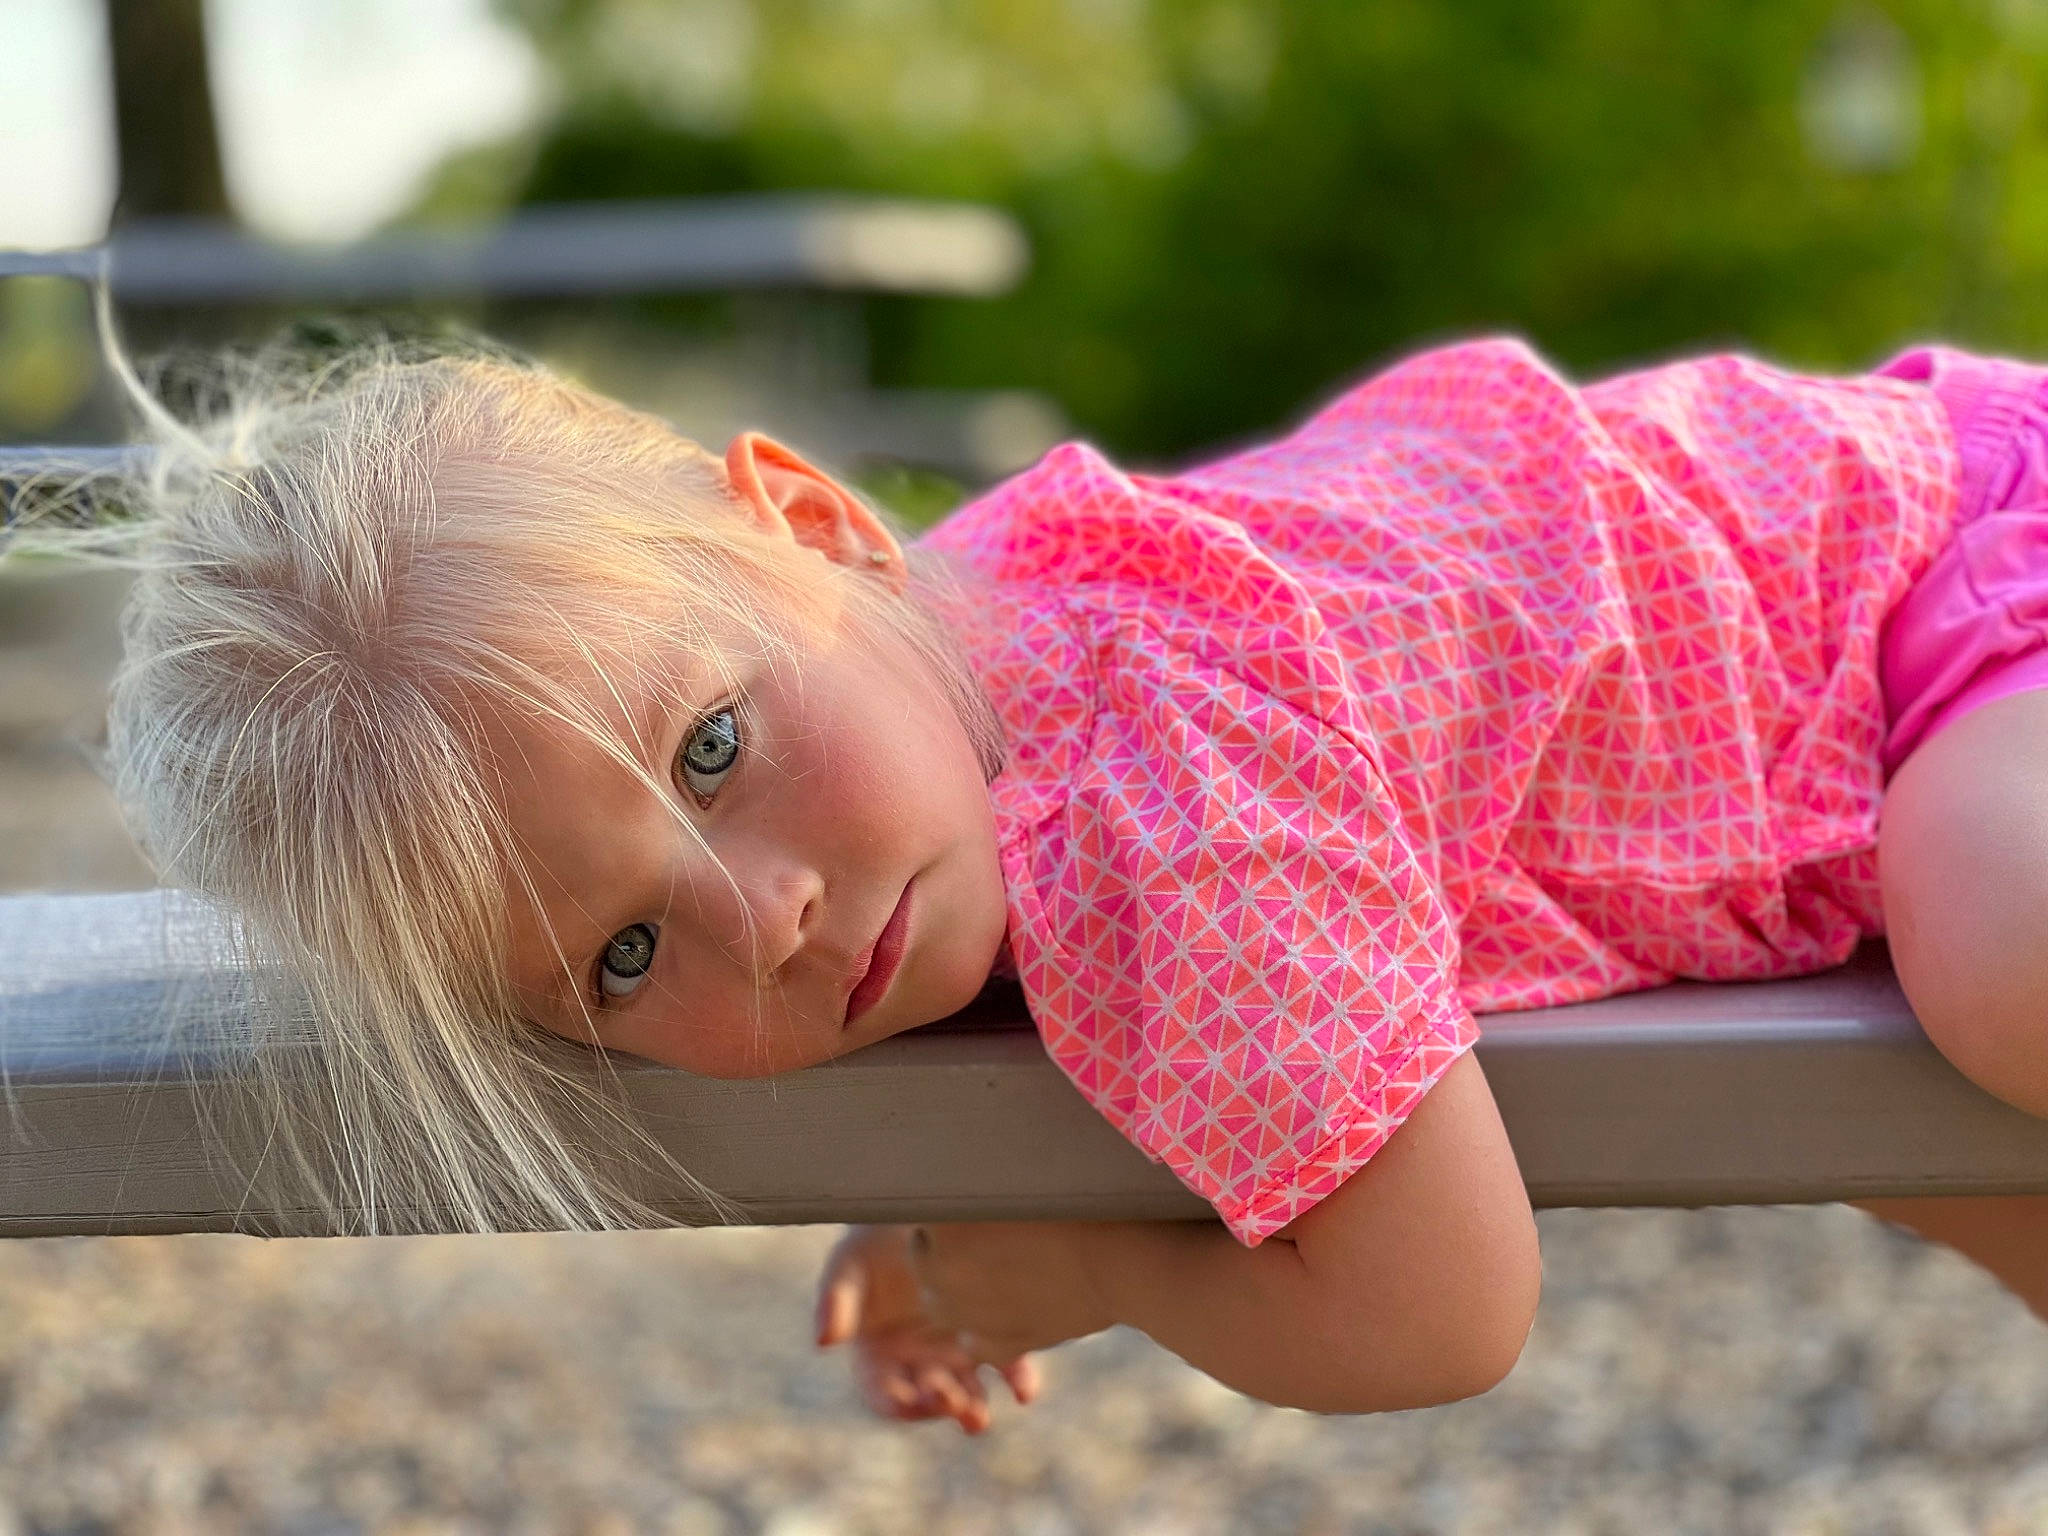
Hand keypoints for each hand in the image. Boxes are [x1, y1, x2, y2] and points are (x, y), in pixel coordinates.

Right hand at [815, 1223, 1105, 1432]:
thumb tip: (824, 1342)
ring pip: (966, 1390)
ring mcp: (955, 1347)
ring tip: (980, 1415)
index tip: (911, 1402)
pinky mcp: (992, 1329)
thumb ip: (835, 1299)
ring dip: (973, 1406)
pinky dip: (1017, 1381)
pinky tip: (1023, 1392)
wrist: (922, 1199)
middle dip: (941, 1406)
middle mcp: (917, 1357)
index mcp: (878, 1351)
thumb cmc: (877, 1231)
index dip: (897, 1404)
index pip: (884, 1393)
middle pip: (928, 1397)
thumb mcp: (850, 1260)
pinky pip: (1007, 1363)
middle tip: (957, 1407)